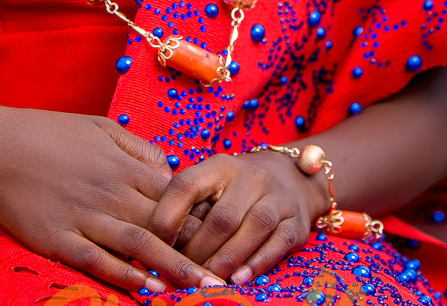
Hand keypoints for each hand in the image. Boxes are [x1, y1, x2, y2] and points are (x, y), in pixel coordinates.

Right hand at [0, 105, 225, 296]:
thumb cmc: (48, 133)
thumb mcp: (99, 127)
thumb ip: (137, 148)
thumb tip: (168, 168)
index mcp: (123, 165)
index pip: (174, 196)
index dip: (201, 219)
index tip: (227, 238)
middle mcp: (111, 192)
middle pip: (163, 226)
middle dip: (197, 252)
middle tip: (226, 276)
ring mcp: (85, 216)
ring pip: (137, 246)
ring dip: (170, 268)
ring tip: (198, 289)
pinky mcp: (59, 238)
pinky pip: (97, 260)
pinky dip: (122, 275)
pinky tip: (143, 288)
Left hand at [148, 149, 329, 286]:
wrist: (288, 180)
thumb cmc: (234, 191)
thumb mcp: (210, 185)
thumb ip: (186, 204)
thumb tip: (151, 238)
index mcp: (219, 166)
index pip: (187, 184)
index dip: (168, 216)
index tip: (156, 243)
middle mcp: (250, 177)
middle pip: (221, 217)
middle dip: (199, 250)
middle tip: (182, 272)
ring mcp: (276, 198)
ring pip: (252, 229)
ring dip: (226, 260)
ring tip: (207, 280)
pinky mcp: (295, 222)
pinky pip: (277, 243)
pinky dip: (256, 263)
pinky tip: (238, 279)